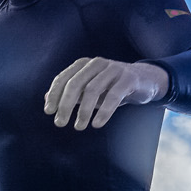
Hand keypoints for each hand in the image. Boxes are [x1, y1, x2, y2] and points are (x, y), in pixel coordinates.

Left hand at [44, 58, 169, 129]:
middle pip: (75, 83)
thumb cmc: (111, 86)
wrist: (144, 80)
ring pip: (93, 89)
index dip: (54, 95)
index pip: (63, 78)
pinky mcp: (128, 78)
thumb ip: (70, 93)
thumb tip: (47, 100)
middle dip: (65, 104)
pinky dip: (104, 111)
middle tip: (60, 123)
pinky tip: (97, 124)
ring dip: (83, 111)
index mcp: (84, 65)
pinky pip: (114, 96)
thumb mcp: (89, 89)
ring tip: (79, 126)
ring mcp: (113, 69)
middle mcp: (97, 63)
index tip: (49, 112)